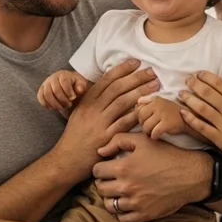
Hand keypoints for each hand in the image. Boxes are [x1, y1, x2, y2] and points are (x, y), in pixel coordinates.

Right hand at [37, 70, 89, 111]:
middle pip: (55, 90)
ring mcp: (45, 84)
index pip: (64, 82)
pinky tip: (54, 107)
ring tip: (62, 107)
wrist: (67, 85)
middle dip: (63, 100)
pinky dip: (46, 104)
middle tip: (69, 105)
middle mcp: (52, 78)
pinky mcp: (41, 91)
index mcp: (63, 74)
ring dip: (55, 104)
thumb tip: (79, 90)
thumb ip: (81, 86)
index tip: (73, 98)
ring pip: (47, 95)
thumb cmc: (75, 85)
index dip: (68, 91)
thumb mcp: (81, 84)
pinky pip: (40, 98)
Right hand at [48, 60, 159, 181]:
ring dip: (140, 92)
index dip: (122, 69)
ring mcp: (99, 124)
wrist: (66, 159)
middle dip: (136, 78)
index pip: (106, 80)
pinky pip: (124, 123)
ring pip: (122, 103)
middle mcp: (92, 110)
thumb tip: (110, 85)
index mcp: (86, 101)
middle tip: (151, 71)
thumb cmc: (75, 136)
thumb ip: (93, 100)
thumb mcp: (79, 113)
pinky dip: (136, 114)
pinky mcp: (106, 138)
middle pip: (117, 89)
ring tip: (155, 85)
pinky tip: (147, 107)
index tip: (136, 62)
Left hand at [91, 133, 211, 221]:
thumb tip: (101, 150)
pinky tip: (127, 203)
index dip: (100, 168)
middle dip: (104, 182)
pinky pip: (123, 218)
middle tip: (111, 179)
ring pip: (109, 205)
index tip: (106, 168)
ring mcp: (135, 202)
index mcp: (124, 167)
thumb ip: (118, 140)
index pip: (96, 171)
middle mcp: (127, 186)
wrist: (191, 174)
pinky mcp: (144, 214)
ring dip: (110, 198)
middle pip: (101, 189)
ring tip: (117, 192)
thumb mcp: (143, 140)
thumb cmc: (168, 155)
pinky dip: (121, 212)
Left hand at [136, 96, 188, 139]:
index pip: (139, 109)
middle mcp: (158, 105)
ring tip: (153, 132)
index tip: (145, 121)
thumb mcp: (161, 102)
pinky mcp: (167, 124)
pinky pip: (154, 132)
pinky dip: (154, 136)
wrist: (190, 118)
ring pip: (146, 126)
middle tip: (149, 128)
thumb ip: (148, 101)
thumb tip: (136, 104)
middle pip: (141, 118)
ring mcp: (163, 114)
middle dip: (143, 125)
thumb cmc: (173, 112)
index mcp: (155, 100)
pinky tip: (156, 136)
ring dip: (148, 132)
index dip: (140, 117)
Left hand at [179, 72, 221, 175]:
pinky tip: (183, 112)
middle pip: (208, 94)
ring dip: (189, 99)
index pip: (221, 84)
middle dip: (195, 84)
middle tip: (187, 79)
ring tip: (182, 93)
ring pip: (202, 108)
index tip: (199, 73)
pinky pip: (202, 127)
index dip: (207, 77)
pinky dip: (191, 119)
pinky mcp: (220, 140)